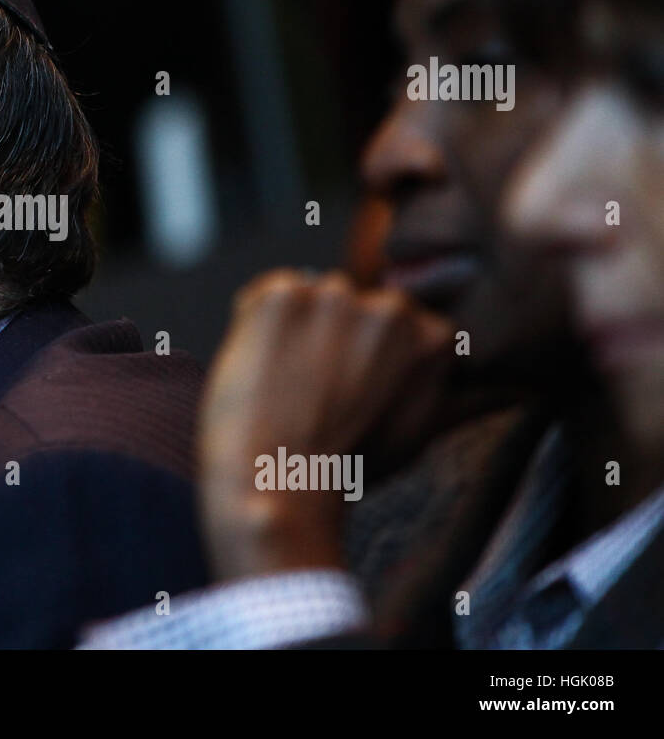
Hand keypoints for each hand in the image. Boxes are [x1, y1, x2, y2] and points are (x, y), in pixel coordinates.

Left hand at [198, 269, 451, 581]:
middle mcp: (390, 306)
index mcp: (434, 336)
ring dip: (295, 330)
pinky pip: (262, 295)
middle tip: (314, 393)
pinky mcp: (281, 294)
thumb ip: (472, 399)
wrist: (277, 485)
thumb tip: (524, 391)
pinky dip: (254, 324)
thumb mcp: (421, 431)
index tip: (349, 394)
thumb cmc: (347, 466)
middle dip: (333, 339)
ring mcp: (333, 295)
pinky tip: (260, 368)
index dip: (362, 361)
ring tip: (285, 385)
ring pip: (309, 299)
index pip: (391, 326)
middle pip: (351, 307)